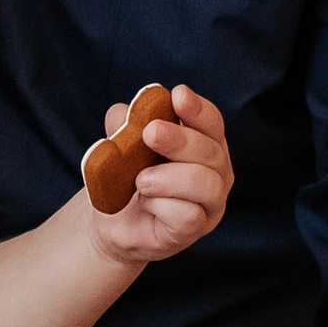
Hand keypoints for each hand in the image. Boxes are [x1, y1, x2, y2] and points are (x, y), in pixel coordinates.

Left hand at [86, 85, 230, 270]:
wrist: (111, 222)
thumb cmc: (125, 178)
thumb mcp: (120, 145)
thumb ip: (124, 124)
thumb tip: (125, 111)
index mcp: (204, 145)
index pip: (212, 124)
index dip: (198, 109)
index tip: (178, 95)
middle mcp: (216, 173)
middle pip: (211, 151)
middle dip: (181, 139)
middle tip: (150, 133)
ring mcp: (209, 206)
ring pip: (207, 184)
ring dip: (170, 177)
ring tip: (140, 180)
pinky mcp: (193, 232)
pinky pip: (188, 215)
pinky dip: (163, 205)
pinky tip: (146, 202)